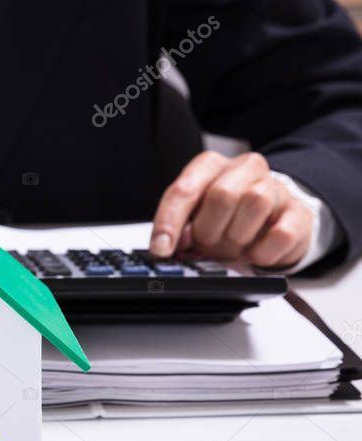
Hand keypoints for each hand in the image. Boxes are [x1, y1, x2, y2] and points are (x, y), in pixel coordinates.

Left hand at [150, 151, 312, 267]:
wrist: (272, 223)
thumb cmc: (225, 220)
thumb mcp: (194, 221)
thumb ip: (179, 228)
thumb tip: (168, 245)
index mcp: (210, 166)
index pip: (184, 189)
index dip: (169, 222)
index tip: (162, 248)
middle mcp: (244, 168)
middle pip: (222, 195)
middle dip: (209, 230)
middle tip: (208, 245)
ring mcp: (275, 187)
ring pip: (255, 202)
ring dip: (237, 238)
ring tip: (233, 246)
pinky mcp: (298, 212)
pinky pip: (281, 233)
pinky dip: (263, 252)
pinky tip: (255, 253)